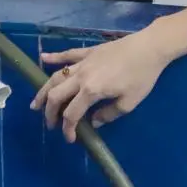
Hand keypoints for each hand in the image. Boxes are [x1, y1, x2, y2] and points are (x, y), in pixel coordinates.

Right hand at [32, 28, 173, 141]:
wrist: (150, 47)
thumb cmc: (142, 76)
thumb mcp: (130, 102)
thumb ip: (109, 114)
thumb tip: (94, 123)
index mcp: (91, 91)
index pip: (72, 114)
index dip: (68, 129)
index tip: (70, 138)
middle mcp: (81, 76)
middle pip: (56, 96)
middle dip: (50, 112)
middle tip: (50, 124)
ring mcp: (83, 62)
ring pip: (56, 77)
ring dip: (44, 90)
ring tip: (36, 103)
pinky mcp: (88, 51)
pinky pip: (67, 54)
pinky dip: (53, 57)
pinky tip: (42, 58)